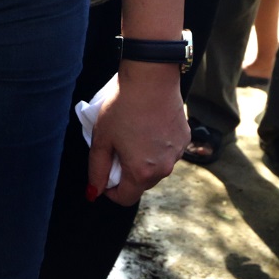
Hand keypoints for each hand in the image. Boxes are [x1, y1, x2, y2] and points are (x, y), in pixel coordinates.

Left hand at [88, 64, 186, 205]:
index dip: (110, 190)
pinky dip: (156, 146)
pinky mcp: (185, 139)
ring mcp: (177, 154)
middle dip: (126, 173)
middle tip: (115, 148)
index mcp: (141, 172)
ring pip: (156, 168)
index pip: (125, 198)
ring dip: (143, 160)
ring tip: (131, 134)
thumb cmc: (123, 107)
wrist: (151, 79)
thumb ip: (97, 169)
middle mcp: (164, 169)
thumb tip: (93, 193)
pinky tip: (147, 126)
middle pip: (141, 184)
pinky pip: (167, 152)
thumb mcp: (101, 139)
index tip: (104, 173)